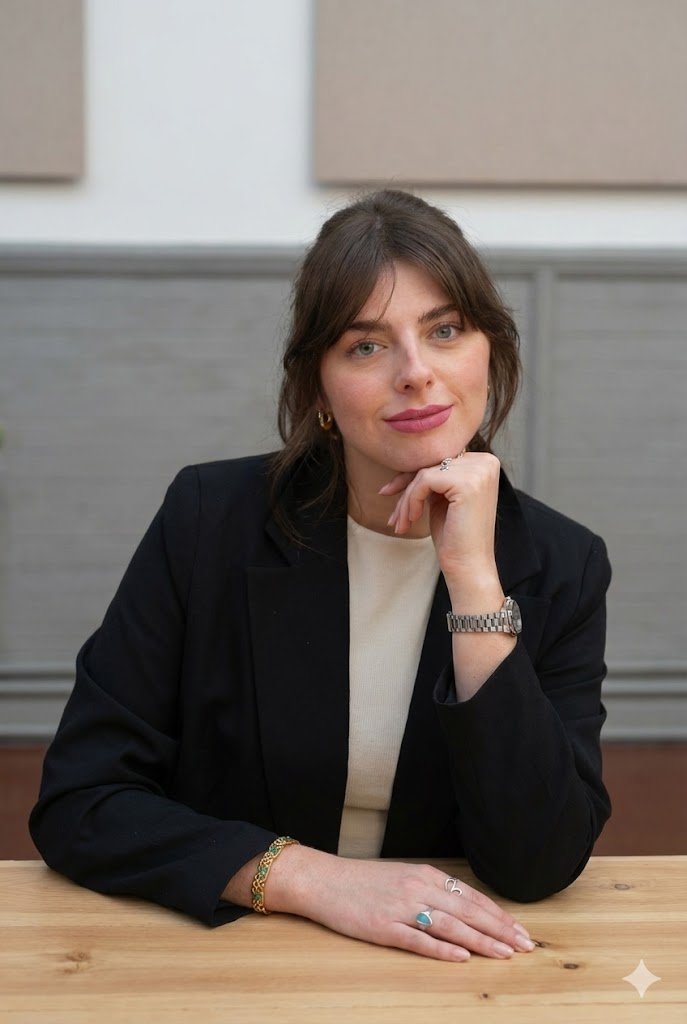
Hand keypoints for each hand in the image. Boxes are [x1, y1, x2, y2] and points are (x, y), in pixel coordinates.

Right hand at [266, 847, 535, 961]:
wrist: (324, 880)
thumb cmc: (365, 882)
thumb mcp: (404, 878)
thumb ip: (433, 891)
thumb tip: (466, 909)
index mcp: (426, 875)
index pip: (471, 897)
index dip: (498, 915)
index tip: (521, 930)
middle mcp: (418, 888)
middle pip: (467, 911)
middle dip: (500, 929)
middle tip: (525, 945)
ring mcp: (401, 908)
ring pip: (450, 925)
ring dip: (481, 940)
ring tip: (505, 953)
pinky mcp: (383, 928)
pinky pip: (418, 940)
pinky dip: (442, 949)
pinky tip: (461, 957)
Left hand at [379, 452, 501, 592]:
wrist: (469, 566)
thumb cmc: (455, 536)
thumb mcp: (442, 497)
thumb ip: (433, 475)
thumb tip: (401, 457)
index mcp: (484, 462)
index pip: (438, 459)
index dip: (411, 477)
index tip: (389, 493)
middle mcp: (486, 462)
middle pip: (430, 464)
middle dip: (405, 489)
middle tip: (393, 515)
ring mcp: (478, 471)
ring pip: (423, 473)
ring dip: (405, 500)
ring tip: (400, 523)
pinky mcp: (466, 482)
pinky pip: (423, 481)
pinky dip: (411, 501)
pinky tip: (411, 521)